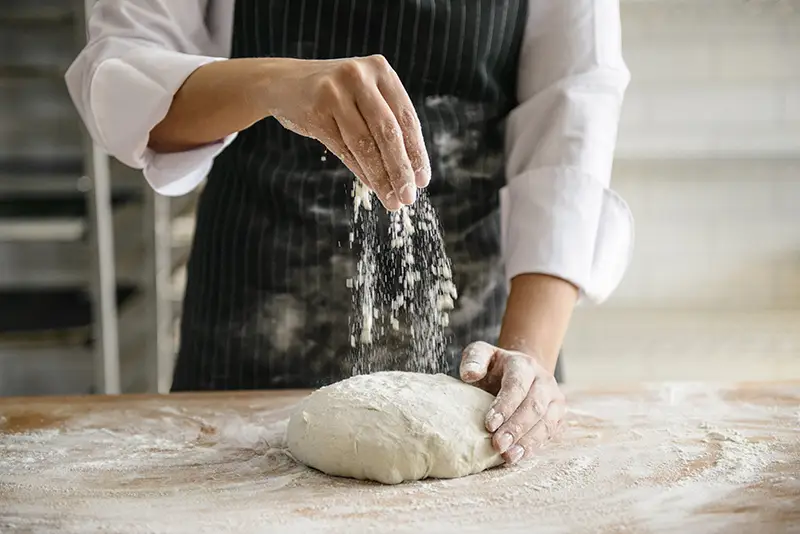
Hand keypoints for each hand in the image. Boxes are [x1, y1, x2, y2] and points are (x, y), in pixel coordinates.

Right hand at [263, 55, 429, 209]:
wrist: (282, 83)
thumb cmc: (334, 95)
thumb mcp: (364, 97)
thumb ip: (386, 124)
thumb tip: (412, 173)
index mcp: (380, 70)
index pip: (406, 118)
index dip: (417, 152)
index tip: (423, 180)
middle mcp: (359, 76)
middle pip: (388, 132)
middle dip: (401, 169)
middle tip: (409, 196)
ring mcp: (335, 92)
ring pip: (365, 144)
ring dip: (381, 177)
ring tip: (392, 200)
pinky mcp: (316, 110)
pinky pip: (344, 149)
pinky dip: (361, 171)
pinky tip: (372, 187)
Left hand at [460, 341, 565, 464]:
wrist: (520, 372)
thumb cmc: (495, 367)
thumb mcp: (482, 355)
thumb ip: (473, 360)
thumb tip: (469, 375)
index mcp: (524, 364)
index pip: (517, 385)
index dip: (505, 405)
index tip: (489, 424)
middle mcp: (544, 381)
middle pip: (534, 406)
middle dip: (515, 428)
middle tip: (498, 445)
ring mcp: (554, 399)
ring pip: (546, 422)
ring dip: (527, 441)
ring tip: (508, 456)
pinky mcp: (558, 416)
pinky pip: (550, 433)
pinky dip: (534, 447)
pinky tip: (518, 456)